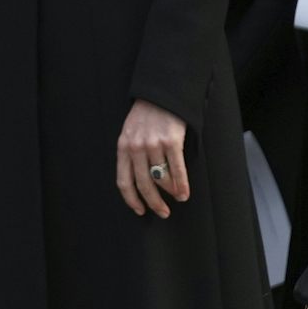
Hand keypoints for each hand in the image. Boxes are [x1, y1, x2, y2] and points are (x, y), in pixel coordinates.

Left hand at [116, 98, 189, 218]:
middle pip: (143, 184)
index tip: (140, 210)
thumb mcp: (129, 134)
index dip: (131, 199)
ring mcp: (153, 145)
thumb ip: (132, 154)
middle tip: (162, 212)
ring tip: (177, 198)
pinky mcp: (171, 142)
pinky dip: (181, 185)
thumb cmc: (145, 117)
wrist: (160, 95)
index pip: (123, 181)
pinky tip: (184, 194)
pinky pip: (177, 170)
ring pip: (161, 178)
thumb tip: (142, 181)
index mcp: (122, 147)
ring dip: (170, 193)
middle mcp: (135, 148)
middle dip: (153, 202)